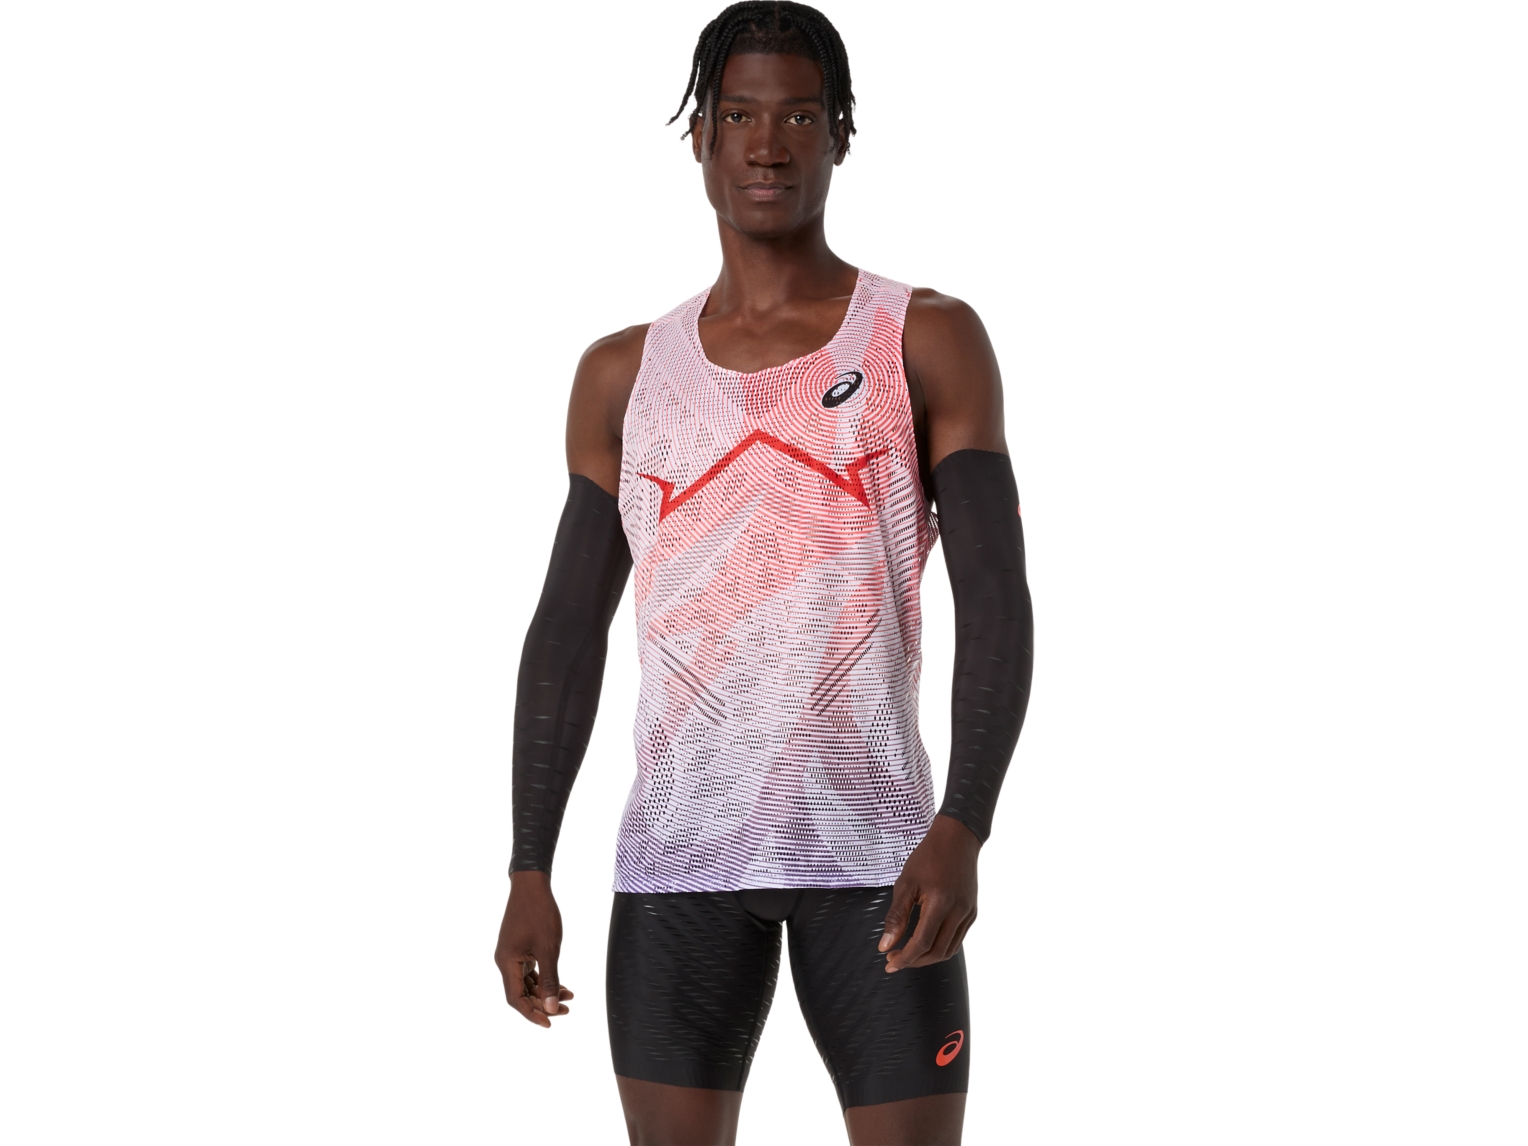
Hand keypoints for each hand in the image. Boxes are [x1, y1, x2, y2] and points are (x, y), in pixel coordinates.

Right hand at [494, 870, 573, 1026]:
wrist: (531, 884)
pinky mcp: (518, 948)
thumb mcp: (548, 949)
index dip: (532, 1014)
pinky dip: (543, 979)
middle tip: (567, 1010)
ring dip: (544, 992)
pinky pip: (529, 971)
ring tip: (569, 996)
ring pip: (526, 983)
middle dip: (542, 1004)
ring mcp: (511, 954)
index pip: (516, 999)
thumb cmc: (539, 913)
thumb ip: (550, 980)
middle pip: (520, 994)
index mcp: (506, 963)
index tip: (551, 1022)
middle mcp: (505, 961)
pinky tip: (561, 984)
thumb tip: (551, 1009)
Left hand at [879, 814, 980, 972]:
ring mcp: (968, 913)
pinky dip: (940, 947)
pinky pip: (957, 939)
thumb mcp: (905, 883)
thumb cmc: (929, 856)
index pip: (922, 943)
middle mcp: (958, 912)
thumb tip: (885, 944)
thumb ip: (896, 916)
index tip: (890, 962)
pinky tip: (925, 942)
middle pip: (937, 952)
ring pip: (949, 950)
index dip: (905, 958)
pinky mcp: (971, 912)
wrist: (957, 839)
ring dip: (928, 957)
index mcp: (940, 903)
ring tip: (908, 955)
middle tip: (895, 960)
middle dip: (914, 961)